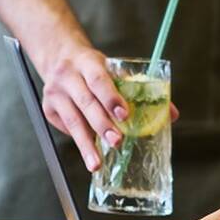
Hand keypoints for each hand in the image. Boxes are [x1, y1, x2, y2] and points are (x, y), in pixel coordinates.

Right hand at [37, 41, 179, 171]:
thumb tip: (171, 114)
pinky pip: (65, 128)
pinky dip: (79, 141)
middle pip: (86, 103)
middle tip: (117, 141)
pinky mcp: (48, 108)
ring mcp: (55, 93)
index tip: (124, 115)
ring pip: (72, 121)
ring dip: (86, 144)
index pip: (99, 79)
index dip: (111, 97)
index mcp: (88, 62)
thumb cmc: (93, 67)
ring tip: (97, 163)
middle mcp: (68, 76)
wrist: (59, 56)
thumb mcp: (113, 69)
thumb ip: (139, 89)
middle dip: (102, 125)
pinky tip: (89, 152)